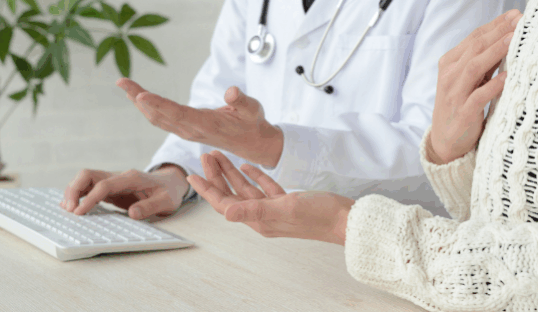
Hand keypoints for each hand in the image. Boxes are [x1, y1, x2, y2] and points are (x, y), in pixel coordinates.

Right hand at [61, 165, 188, 218]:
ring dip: (73, 192)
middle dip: (74, 190)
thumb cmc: (169, 192)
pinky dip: (78, 195)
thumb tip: (132, 213)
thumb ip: (151, 207)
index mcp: (131, 178)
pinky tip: (72, 207)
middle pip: (88, 174)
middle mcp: (119, 176)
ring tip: (67, 210)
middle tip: (69, 210)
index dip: (90, 198)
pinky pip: (89, 188)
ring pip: (85, 179)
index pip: (104, 184)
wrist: (171, 184)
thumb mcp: (166, 201)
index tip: (79, 212)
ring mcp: (113, 181)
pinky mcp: (110, 189)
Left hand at [116, 78, 283, 167]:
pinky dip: (147, 107)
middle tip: (122, 82)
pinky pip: (162, 119)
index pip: (179, 114)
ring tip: (124, 85)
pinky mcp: (186, 129)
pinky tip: (138, 97)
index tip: (140, 95)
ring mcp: (187, 131)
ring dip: (139, 102)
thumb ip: (242, 101)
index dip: (159, 105)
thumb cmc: (252, 123)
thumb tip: (230, 91)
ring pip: (157, 118)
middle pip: (160, 115)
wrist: (252, 143)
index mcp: (207, 124)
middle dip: (139, 98)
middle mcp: (193, 130)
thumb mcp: (254, 109)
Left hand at [188, 151, 353, 244]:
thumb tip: (226, 214)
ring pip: (246, 189)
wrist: (346, 220)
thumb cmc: (318, 215)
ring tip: (219, 155)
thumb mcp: (284, 209)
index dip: (208, 189)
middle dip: (217, 175)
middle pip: (232, 194)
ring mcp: (275, 209)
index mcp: (259, 220)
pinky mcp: (287, 202)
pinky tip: (247, 165)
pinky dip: (255, 175)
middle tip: (206, 156)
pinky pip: (265, 187)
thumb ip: (254, 209)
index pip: (225, 204)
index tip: (192, 175)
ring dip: (232, 172)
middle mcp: (263, 216)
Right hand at [430, 10, 522, 163]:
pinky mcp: (463, 113)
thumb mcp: (468, 81)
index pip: (473, 38)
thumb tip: (507, 39)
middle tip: (520, 21)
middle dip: (498, 33)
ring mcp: (455, 95)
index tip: (516, 15)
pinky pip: (478, 97)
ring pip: (474, 68)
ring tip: (513, 40)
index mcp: (450, 64)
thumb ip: (482, 62)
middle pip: (474, 48)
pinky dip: (493, 86)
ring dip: (495, 52)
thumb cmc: (460, 106)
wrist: (445, 141)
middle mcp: (450, 76)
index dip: (495, 25)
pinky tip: (507, 77)